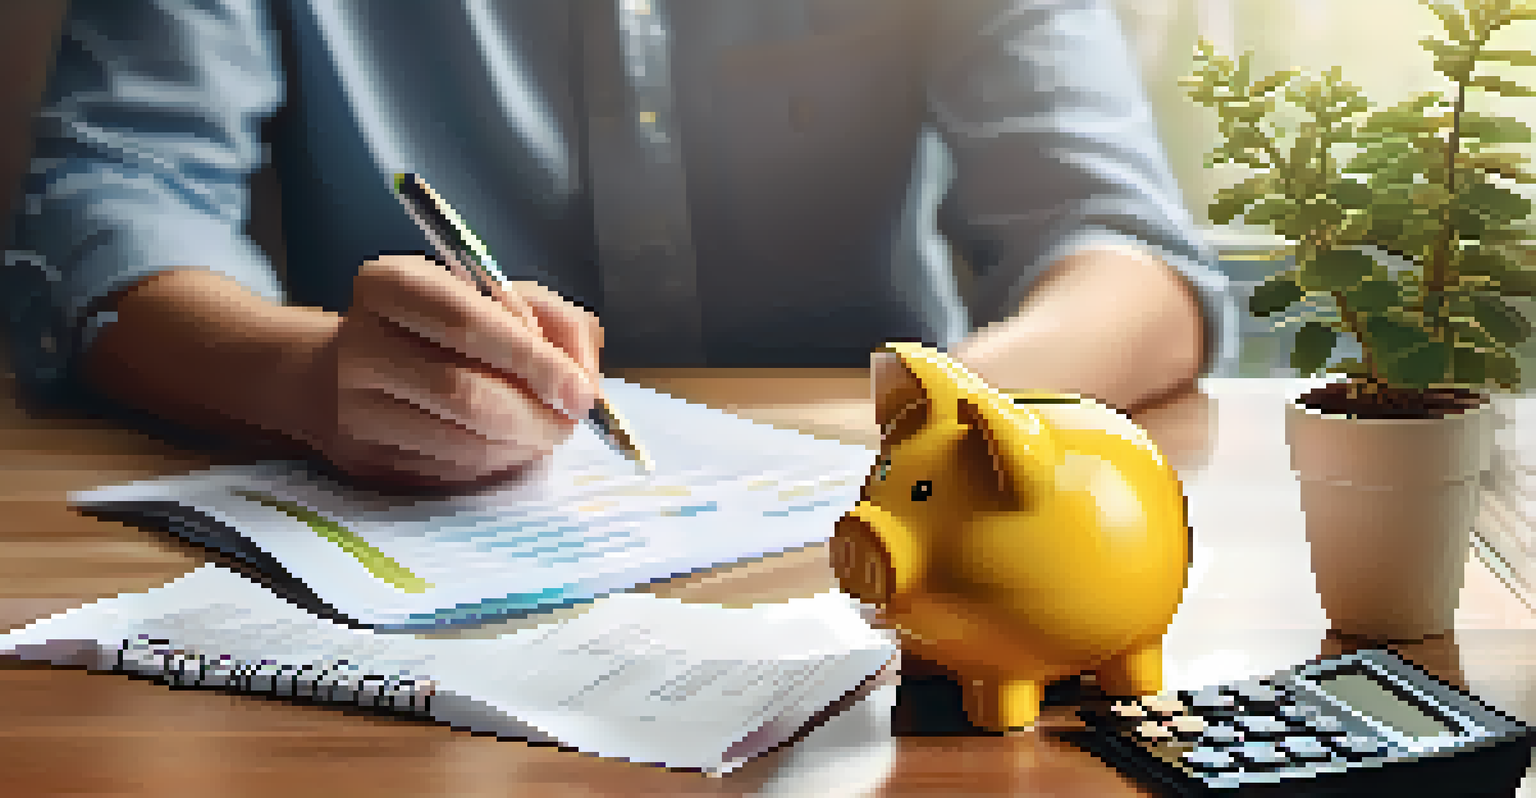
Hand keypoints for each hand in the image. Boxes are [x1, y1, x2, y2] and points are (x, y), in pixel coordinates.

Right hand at [299, 254, 602, 489]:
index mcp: (390, 286)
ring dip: (524, 446)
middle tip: (571, 421)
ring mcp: (356, 411)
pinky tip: (506, 445)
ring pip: (466, 445)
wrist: (341, 374)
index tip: (580, 391)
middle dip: (538, 415)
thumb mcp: (497, 297)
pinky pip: (454, 474)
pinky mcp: (368, 463)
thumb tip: (585, 381)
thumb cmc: (438, 329)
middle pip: (467, 394)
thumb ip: (553, 322)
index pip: (467, 323)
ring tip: (544, 431)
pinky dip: (497, 464)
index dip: (534, 360)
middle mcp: (362, 346)